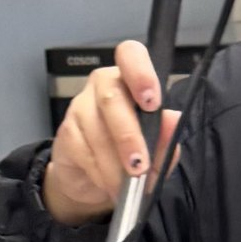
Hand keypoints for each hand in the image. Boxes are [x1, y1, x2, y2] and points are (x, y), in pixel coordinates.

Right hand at [42, 40, 181, 225]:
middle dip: (129, 135)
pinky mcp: (66, 132)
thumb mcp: (156, 150)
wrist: (94, 180)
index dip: (141, 73)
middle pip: (112, 97)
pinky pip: (84, 150)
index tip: (152, 103)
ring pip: (98, 130)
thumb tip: (173, 120)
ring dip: (115, 164)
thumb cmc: (129, 154)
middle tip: (140, 165)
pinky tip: (110, 183)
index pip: (131, 55)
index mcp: (131, 79)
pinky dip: (100, 172)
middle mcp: (103, 85)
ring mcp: (81, 106)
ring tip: (128, 186)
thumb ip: (166, 137)